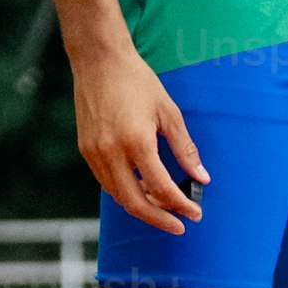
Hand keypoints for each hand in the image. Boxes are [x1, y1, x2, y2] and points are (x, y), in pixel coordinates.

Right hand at [73, 47, 208, 235]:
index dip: (180, 205)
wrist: (99, 61)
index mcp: (136, 142)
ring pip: (118, 196)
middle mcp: (111, 152)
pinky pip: (106, 183)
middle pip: (135, 202)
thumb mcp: (169, 113)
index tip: (195, 213)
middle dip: (160, 219)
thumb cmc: (137, 82)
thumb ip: (185, 149)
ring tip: (164, 208)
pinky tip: (142, 190)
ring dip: (142, 208)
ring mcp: (94, 153)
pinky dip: (125, 192)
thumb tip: (202, 178)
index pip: (161, 188)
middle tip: (180, 225)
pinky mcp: (85, 151)